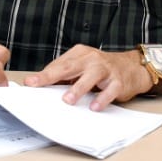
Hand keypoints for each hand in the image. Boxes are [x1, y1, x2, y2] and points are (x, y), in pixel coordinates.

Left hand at [24, 45, 151, 110]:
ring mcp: (105, 69)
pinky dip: (102, 98)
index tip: (30, 83)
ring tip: (67, 100)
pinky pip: (109, 90)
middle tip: (38, 84)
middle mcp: (91, 59)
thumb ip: (65, 75)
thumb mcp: (82, 67)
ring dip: (78, 88)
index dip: (43, 75)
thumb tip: (42, 87)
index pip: (58, 65)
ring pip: (90, 76)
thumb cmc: (101, 70)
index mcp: (79, 54)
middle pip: (69, 67)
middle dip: (51, 76)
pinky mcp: (118, 81)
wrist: (132, 67)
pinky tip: (94, 107)